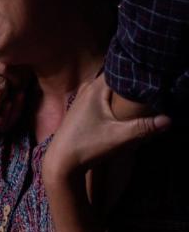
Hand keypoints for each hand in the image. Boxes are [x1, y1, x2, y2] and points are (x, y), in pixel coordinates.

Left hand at [43, 76, 170, 180]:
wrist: (61, 163)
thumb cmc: (87, 147)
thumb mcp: (119, 137)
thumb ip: (144, 127)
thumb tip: (169, 120)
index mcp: (95, 88)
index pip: (119, 68)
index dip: (136, 69)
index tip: (153, 72)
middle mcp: (87, 89)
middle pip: (115, 78)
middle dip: (133, 81)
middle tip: (155, 84)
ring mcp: (82, 99)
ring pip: (109, 89)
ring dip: (123, 92)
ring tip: (145, 94)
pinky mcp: (81, 110)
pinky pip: (102, 97)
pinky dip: (114, 99)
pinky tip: (127, 106)